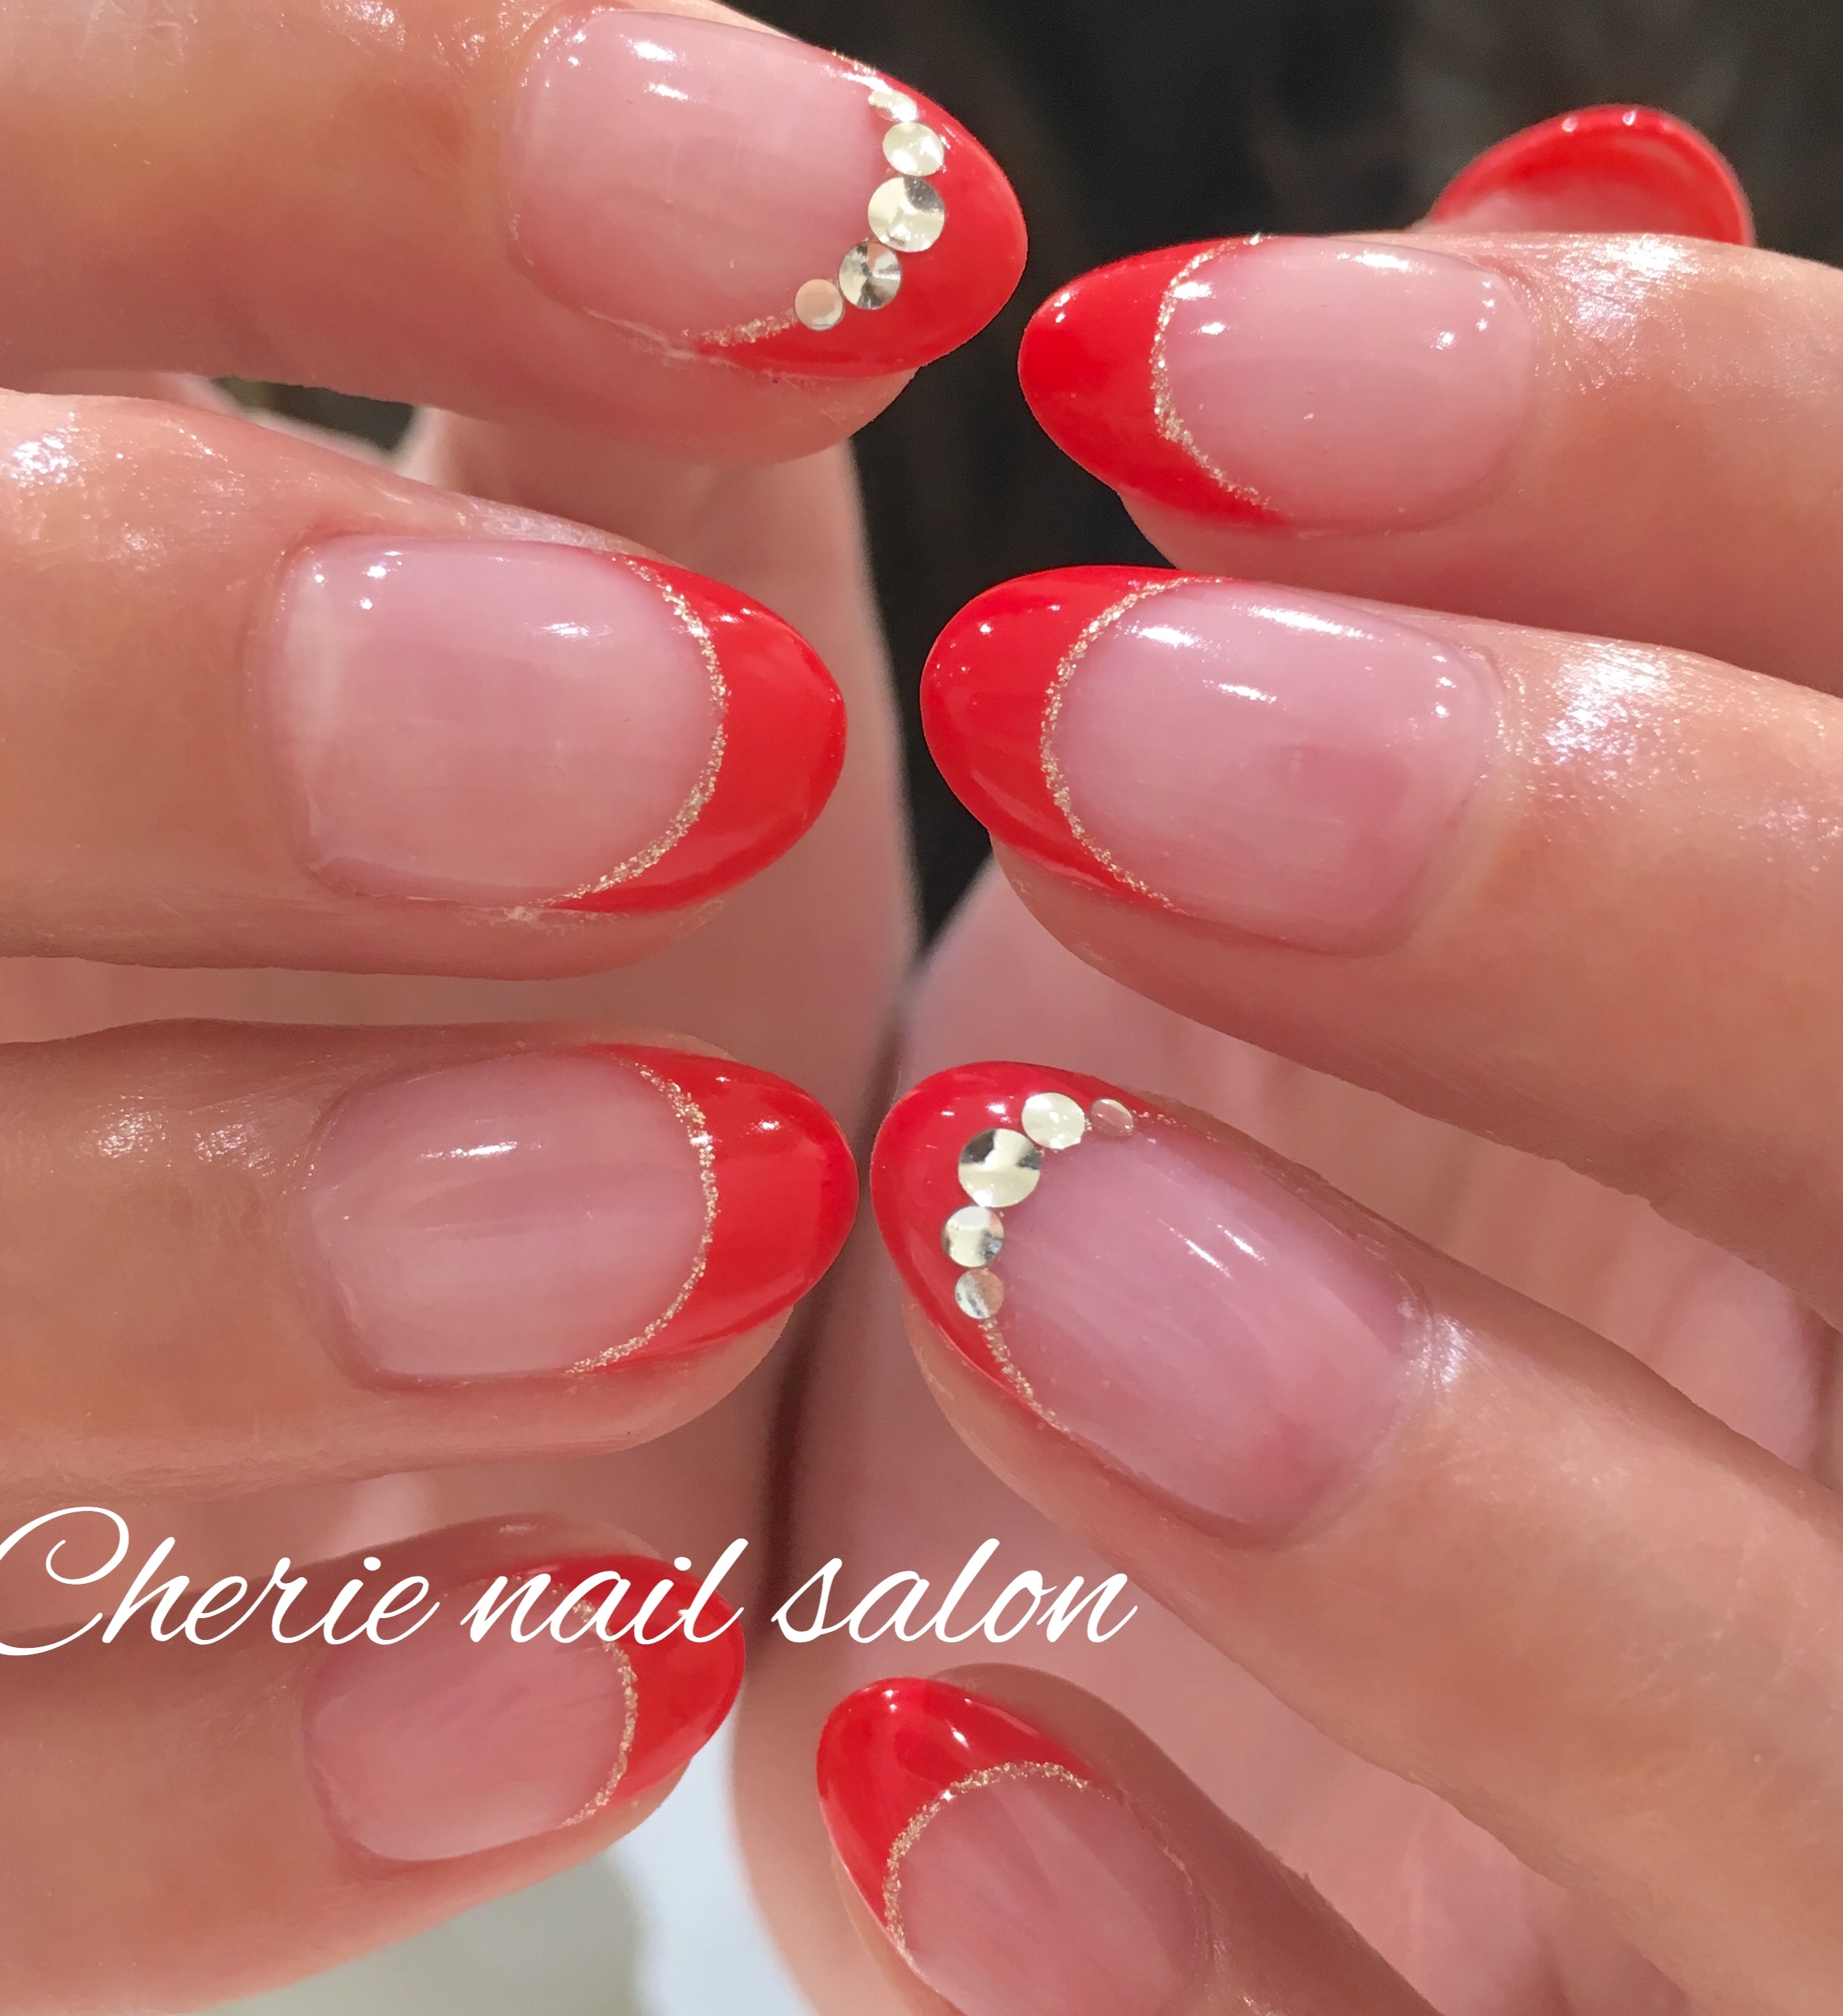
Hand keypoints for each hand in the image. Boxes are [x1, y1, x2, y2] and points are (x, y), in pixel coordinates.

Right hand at [0, 1, 1027, 2004]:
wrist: (242, 1399)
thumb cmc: (435, 966)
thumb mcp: (514, 659)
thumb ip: (580, 438)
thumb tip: (808, 225)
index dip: (330, 144)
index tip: (840, 219)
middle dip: (182, 693)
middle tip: (692, 745)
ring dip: (224, 1259)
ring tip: (697, 1219)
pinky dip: (204, 1790)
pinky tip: (613, 1674)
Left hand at [744, 110, 1841, 2014]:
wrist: (992, 1658)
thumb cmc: (1122, 1243)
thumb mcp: (1210, 924)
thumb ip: (1388, 600)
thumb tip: (1583, 185)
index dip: (1678, 448)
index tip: (1176, 365)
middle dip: (1614, 880)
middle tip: (1116, 725)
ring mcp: (1780, 1858)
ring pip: (1827, 1732)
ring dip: (1443, 1484)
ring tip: (1027, 1233)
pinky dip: (1191, 1972)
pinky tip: (936, 1759)